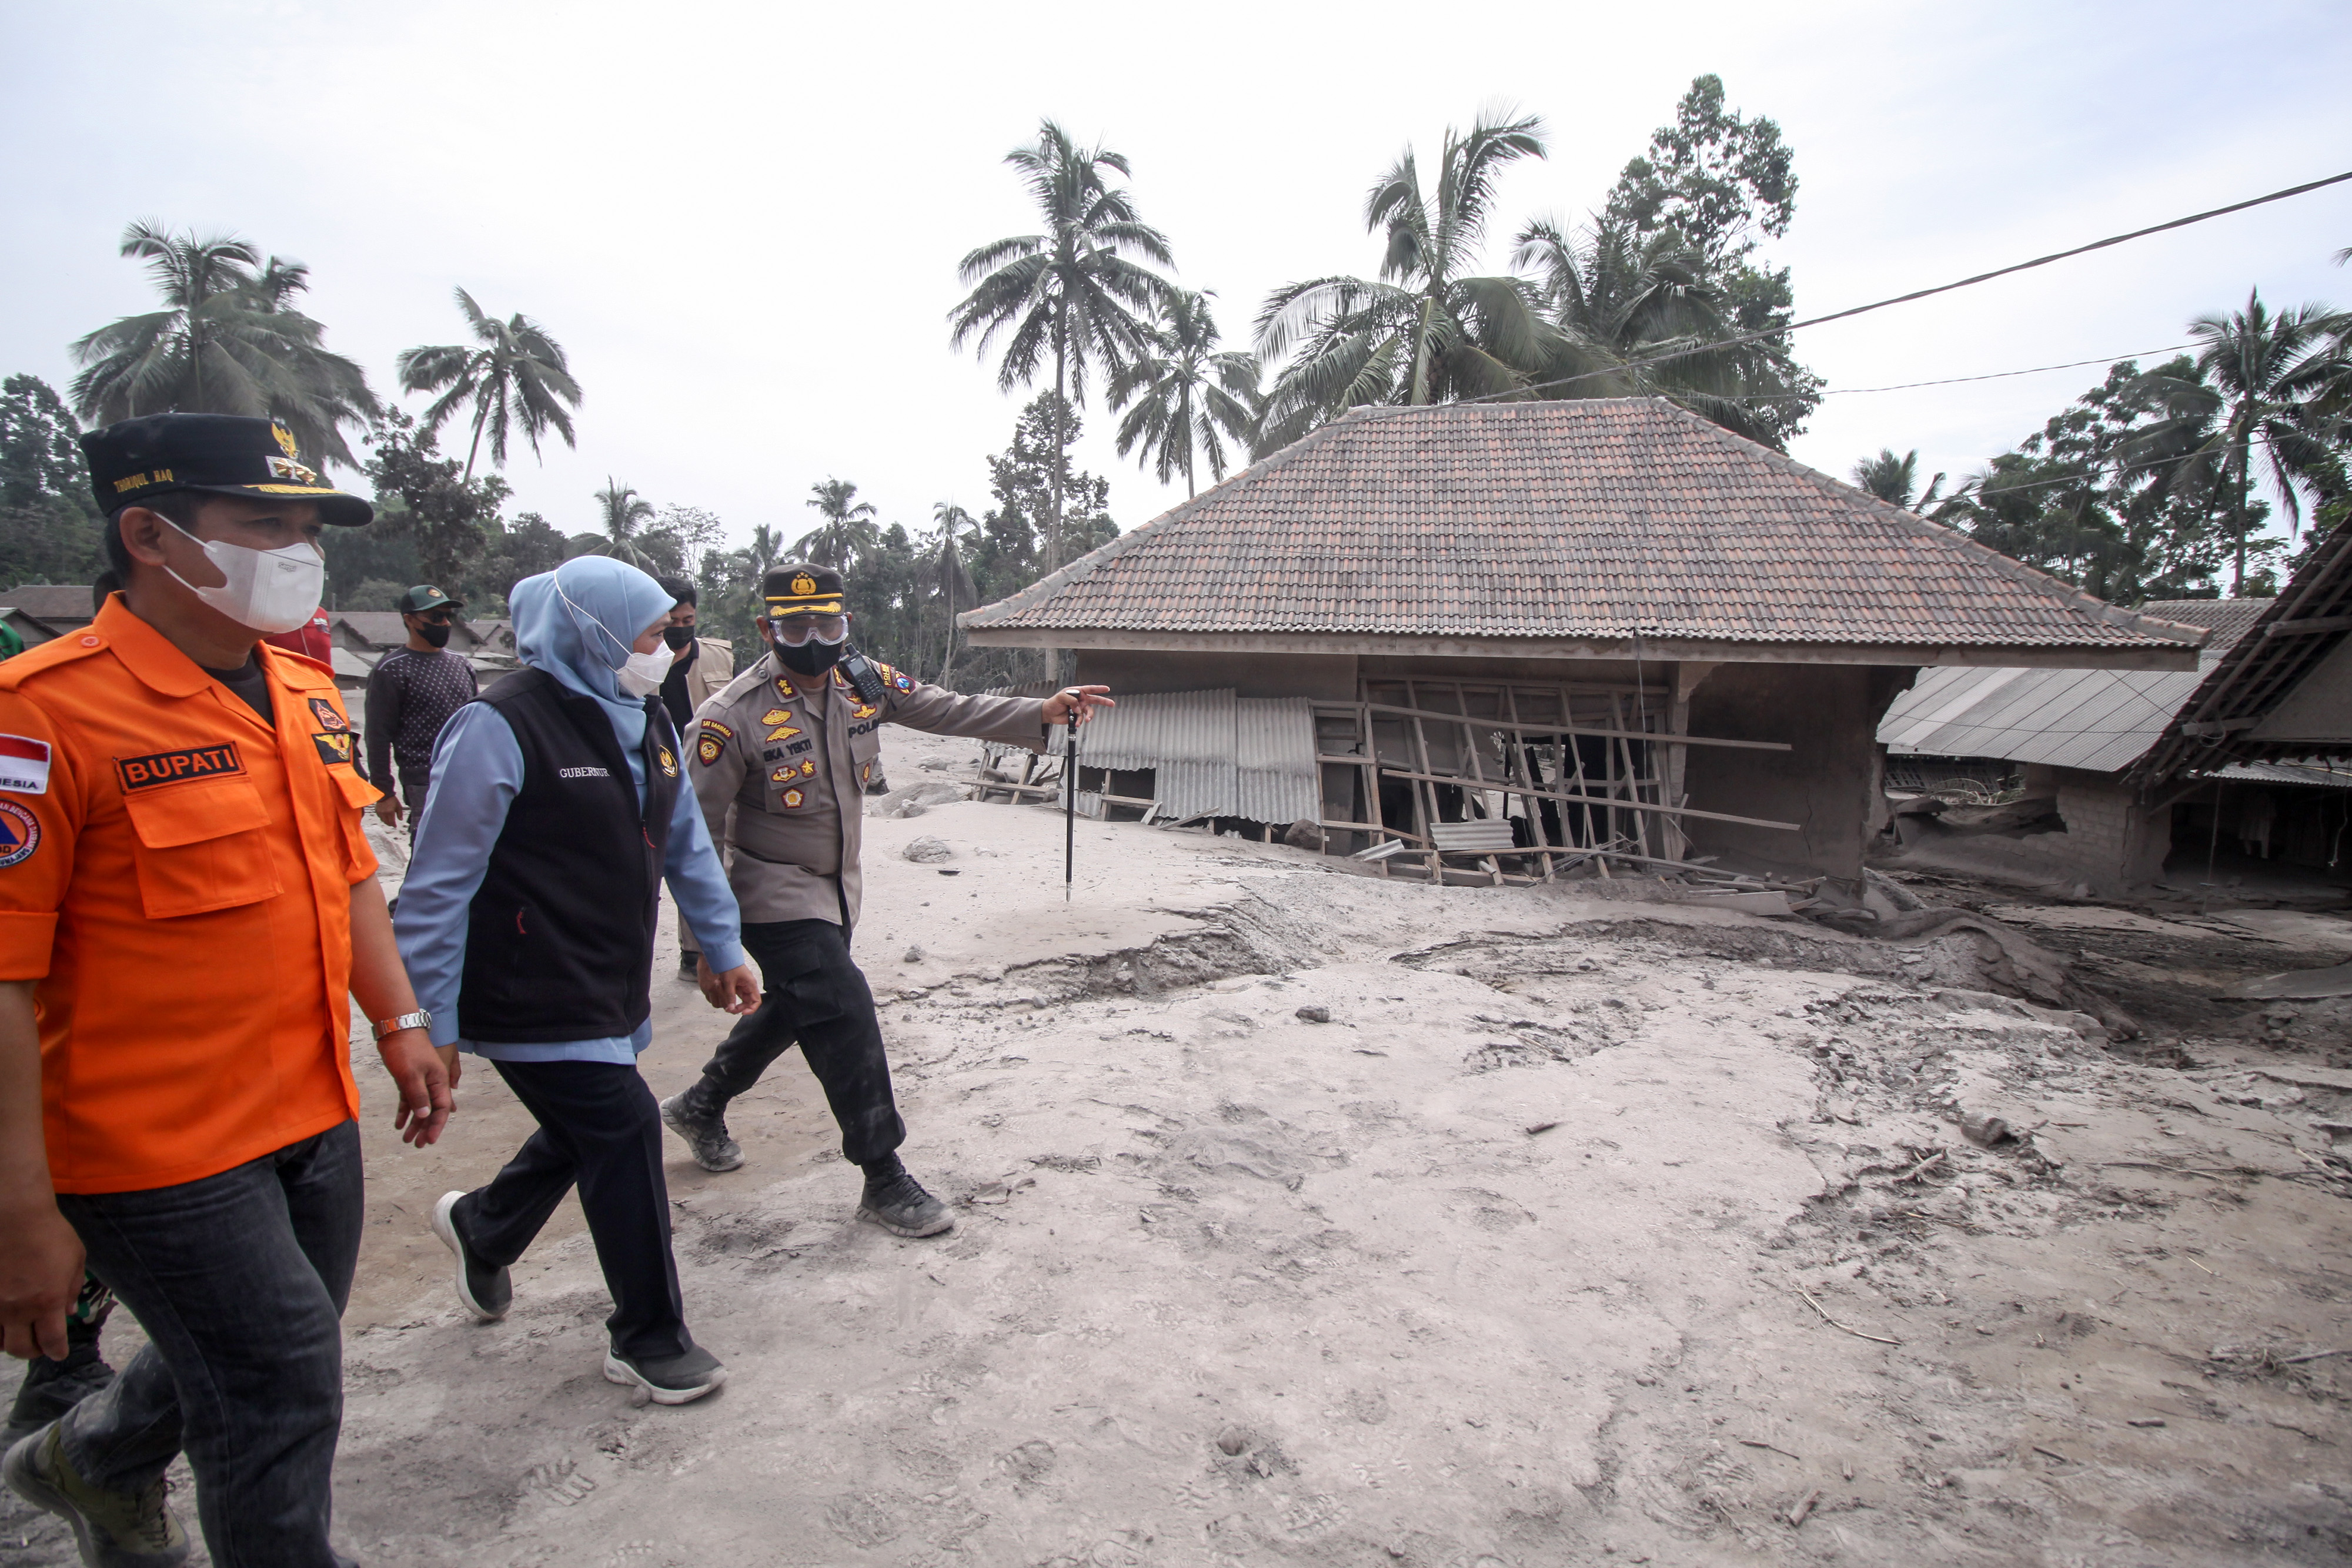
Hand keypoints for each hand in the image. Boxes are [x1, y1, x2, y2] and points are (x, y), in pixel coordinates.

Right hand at [0, 1202, 84, 1360]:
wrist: (14, 1216)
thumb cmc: (50, 1233)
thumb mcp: (75, 1258)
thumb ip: (71, 1288)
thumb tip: (68, 1311)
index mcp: (48, 1302)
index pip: (52, 1341)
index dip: (56, 1352)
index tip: (59, 1354)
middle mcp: (19, 1310)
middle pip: (23, 1349)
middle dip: (33, 1352)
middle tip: (39, 1346)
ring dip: (11, 1342)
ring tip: (18, 1334)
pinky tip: (2, 1323)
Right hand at [374, 796, 403, 827]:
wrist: (384, 794)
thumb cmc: (393, 800)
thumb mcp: (399, 806)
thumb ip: (400, 814)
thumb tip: (400, 820)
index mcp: (390, 812)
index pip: (391, 822)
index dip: (393, 825)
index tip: (395, 826)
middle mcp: (384, 813)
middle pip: (387, 822)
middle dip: (390, 824)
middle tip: (392, 824)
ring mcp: (380, 812)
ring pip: (383, 820)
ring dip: (386, 822)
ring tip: (389, 822)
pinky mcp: (377, 811)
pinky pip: (380, 817)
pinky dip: (382, 818)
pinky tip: (385, 817)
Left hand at [377, 1029, 457, 1146]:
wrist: (396, 1029)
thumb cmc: (406, 1049)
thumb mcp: (412, 1075)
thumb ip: (419, 1096)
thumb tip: (425, 1116)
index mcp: (438, 1081)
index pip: (441, 1108)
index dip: (437, 1125)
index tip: (431, 1140)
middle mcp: (432, 1083)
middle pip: (431, 1110)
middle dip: (426, 1129)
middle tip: (418, 1145)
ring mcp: (420, 1081)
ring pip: (419, 1107)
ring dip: (414, 1123)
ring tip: (407, 1140)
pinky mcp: (408, 1079)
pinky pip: (408, 1100)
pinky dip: (404, 1112)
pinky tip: (399, 1124)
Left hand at [698, 957, 761, 1013]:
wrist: (723, 956)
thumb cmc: (729, 966)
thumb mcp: (729, 983)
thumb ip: (730, 997)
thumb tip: (731, 1009)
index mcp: (751, 985)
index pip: (756, 1001)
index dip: (751, 1009)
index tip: (742, 1013)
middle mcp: (748, 986)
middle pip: (748, 1003)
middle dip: (739, 1008)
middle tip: (729, 1009)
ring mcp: (743, 986)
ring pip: (741, 1000)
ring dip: (733, 1003)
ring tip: (725, 1004)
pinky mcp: (737, 986)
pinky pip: (735, 996)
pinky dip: (730, 999)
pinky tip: (724, 998)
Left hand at [1042, 685, 1113, 726]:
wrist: (1049, 713)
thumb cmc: (1053, 702)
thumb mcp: (1061, 697)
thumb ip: (1071, 700)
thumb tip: (1078, 707)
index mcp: (1077, 692)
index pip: (1089, 689)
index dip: (1098, 688)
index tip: (1107, 689)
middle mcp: (1080, 699)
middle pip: (1095, 699)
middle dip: (1104, 701)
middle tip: (1112, 703)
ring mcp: (1079, 708)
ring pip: (1089, 712)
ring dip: (1089, 716)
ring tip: (1086, 720)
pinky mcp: (1077, 716)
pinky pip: (1082, 719)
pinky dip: (1080, 721)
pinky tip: (1076, 723)